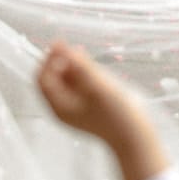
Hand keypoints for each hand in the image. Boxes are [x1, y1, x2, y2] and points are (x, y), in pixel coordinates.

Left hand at [38, 41, 155, 153]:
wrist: (135, 136)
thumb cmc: (116, 113)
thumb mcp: (97, 87)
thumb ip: (80, 67)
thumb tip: (62, 47)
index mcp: (59, 107)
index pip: (43, 79)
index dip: (49, 59)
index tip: (60, 42)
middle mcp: (63, 108)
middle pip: (52, 79)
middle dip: (59, 60)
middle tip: (73, 47)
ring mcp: (76, 107)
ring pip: (65, 80)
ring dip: (70, 65)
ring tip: (82, 53)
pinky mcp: (88, 105)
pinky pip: (77, 85)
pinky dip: (80, 72)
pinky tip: (89, 64)